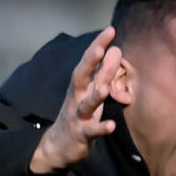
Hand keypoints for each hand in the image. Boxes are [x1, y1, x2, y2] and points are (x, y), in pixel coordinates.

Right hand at [30, 29, 125, 175]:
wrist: (58, 145)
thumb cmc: (80, 114)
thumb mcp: (92, 92)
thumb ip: (104, 73)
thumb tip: (117, 50)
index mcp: (81, 85)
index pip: (89, 62)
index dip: (98, 46)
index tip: (110, 30)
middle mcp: (77, 96)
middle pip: (82, 76)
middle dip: (90, 62)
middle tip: (101, 48)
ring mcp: (77, 115)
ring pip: (86, 104)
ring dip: (95, 95)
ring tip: (105, 87)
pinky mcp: (81, 134)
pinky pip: (91, 130)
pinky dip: (100, 127)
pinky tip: (111, 125)